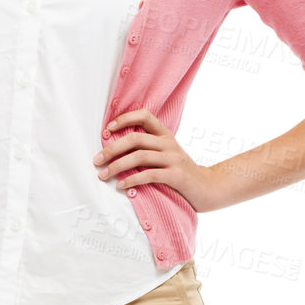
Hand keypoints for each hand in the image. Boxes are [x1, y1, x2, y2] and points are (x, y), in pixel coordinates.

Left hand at [93, 107, 224, 212]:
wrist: (207, 188)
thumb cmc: (180, 172)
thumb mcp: (167, 155)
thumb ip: (148, 149)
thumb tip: (116, 149)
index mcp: (165, 135)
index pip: (145, 116)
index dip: (125, 119)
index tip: (107, 130)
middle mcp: (169, 143)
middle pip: (135, 138)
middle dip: (112, 149)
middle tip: (96, 160)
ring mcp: (173, 159)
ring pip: (139, 156)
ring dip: (117, 166)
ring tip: (103, 175)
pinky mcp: (175, 176)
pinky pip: (149, 175)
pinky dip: (132, 180)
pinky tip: (121, 186)